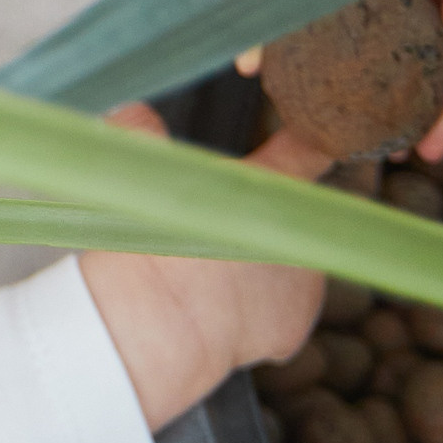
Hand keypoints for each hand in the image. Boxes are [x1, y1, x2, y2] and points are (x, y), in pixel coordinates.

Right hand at [87, 101, 325, 429]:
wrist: (152, 329)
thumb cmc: (145, 249)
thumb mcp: (137, 174)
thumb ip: (142, 134)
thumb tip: (136, 113)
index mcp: (271, 186)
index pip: (305, 152)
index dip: (303, 145)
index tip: (306, 140)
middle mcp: (301, 232)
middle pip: (284, 217)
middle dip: (254, 223)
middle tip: (205, 237)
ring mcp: (304, 286)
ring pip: (284, 267)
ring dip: (257, 268)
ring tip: (207, 280)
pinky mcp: (294, 329)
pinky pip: (278, 315)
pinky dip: (255, 315)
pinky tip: (219, 317)